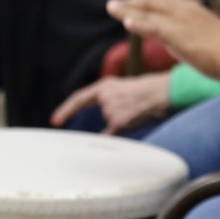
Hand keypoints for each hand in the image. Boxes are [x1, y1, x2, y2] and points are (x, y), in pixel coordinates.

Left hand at [51, 72, 171, 133]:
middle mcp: (105, 96)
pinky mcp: (119, 120)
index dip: (66, 109)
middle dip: (117, 114)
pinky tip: (126, 125)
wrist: (164, 91)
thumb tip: (105, 116)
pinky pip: (114, 132)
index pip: (79, 98)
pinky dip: (116, 133)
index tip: (55, 120)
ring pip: (112, 121)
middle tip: (135, 108)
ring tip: (140, 109)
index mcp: (105, 85)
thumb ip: (111, 98)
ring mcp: (111, 108)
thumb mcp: (125, 87)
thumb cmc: (149, 89)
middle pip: (103, 112)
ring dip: (124, 119)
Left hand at [107, 0, 219, 82]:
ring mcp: (181, 21)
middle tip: (112, 3)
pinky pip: (154, 26)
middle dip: (131, 2)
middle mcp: (184, 10)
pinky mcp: (179, 34)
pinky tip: (126, 21)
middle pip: (152, 3)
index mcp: (192, 9)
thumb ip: (183, 39)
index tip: (130, 5)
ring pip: (149, 11)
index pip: (162, 2)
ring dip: (127, 8)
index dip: (144, 3)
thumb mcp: (201, 39)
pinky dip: (139, 22)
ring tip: (111, 6)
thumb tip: (169, 45)